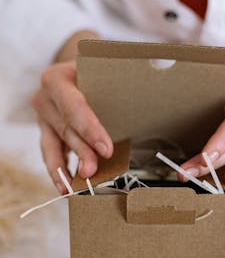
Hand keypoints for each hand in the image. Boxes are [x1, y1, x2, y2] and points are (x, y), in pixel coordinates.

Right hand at [31, 59, 112, 193]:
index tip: (106, 150)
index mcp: (55, 79)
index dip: (90, 130)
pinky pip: (51, 153)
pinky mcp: (45, 131)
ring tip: (71, 189)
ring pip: (52, 146)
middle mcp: (44, 98)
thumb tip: (150, 88)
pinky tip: (66, 186)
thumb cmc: (94, 69)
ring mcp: (41, 116)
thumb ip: (115, 81)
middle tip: (92, 172)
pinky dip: (60, 169)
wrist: (74, 69)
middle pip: (66, 130)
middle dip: (81, 153)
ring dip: (64, 169)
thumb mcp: (99, 68)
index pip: (74, 107)